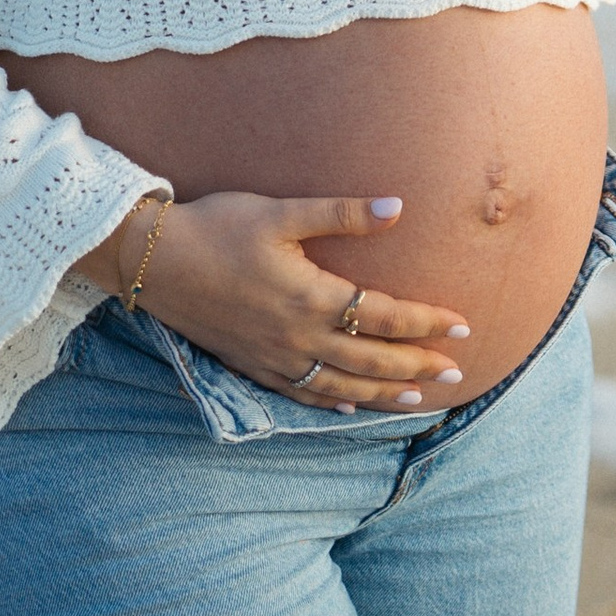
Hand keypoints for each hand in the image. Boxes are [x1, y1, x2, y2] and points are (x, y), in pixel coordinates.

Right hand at [80, 193, 473, 412]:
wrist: (152, 261)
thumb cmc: (218, 227)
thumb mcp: (281, 212)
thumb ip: (342, 214)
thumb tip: (398, 207)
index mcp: (311, 297)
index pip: (384, 316)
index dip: (427, 322)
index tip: (463, 327)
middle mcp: (297, 337)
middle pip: (370, 360)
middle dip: (417, 366)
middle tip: (456, 374)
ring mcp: (273, 358)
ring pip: (340, 385)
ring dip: (382, 392)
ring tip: (416, 399)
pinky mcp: (250, 365)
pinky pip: (300, 393)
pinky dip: (331, 403)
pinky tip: (349, 407)